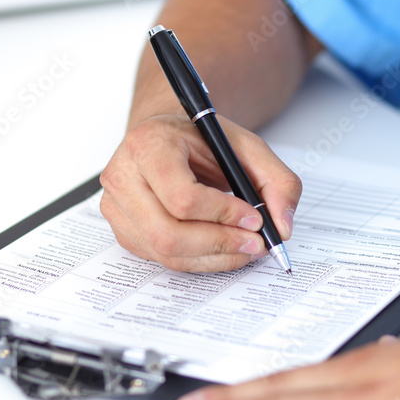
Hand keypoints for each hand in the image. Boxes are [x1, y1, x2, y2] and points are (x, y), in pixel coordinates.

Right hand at [100, 113, 301, 272]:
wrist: (167, 139)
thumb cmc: (200, 141)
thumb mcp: (246, 146)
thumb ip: (277, 181)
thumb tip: (282, 228)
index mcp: (148, 144)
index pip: (182, 196)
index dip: (223, 215)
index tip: (254, 218)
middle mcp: (122, 175)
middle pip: (168, 233)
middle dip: (220, 244)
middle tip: (255, 244)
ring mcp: (116, 206)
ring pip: (165, 252)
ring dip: (213, 257)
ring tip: (244, 247)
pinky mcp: (122, 229)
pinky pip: (161, 258)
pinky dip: (198, 260)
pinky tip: (220, 247)